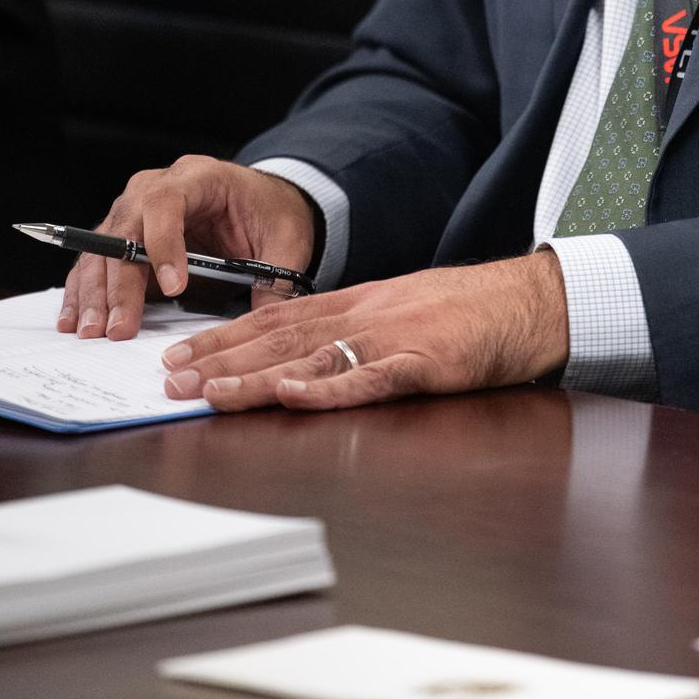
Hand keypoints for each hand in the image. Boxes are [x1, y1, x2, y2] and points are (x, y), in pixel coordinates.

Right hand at [58, 156, 315, 340]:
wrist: (259, 203)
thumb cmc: (270, 214)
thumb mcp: (287, 240)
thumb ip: (277, 277)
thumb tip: (264, 319)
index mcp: (199, 176)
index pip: (167, 203)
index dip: (165, 244)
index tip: (175, 288)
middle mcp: (156, 187)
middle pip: (125, 229)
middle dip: (120, 281)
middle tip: (119, 328)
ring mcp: (133, 210)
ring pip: (102, 248)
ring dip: (95, 292)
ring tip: (92, 332)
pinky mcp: (123, 236)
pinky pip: (96, 261)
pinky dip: (84, 290)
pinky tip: (75, 319)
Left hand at [159, 251, 569, 412]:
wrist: (526, 302)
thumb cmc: (467, 313)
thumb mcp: (400, 312)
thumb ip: (354, 330)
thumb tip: (303, 355)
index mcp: (357, 303)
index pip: (276, 319)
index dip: (225, 337)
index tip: (182, 355)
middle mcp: (363, 316)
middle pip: (280, 337)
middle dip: (221, 359)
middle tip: (171, 381)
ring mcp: (391, 339)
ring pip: (311, 358)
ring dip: (256, 377)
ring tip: (210, 392)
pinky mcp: (424, 364)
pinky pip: (369, 378)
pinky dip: (329, 388)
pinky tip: (295, 395)